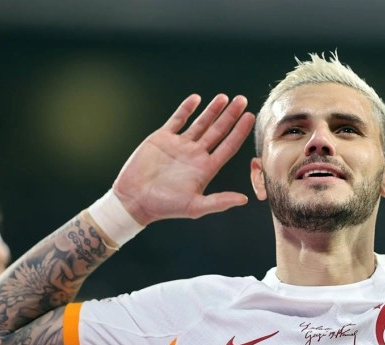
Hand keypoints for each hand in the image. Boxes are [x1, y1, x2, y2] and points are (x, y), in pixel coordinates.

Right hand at [112, 94, 255, 224]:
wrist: (134, 199)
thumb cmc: (164, 206)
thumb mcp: (195, 207)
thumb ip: (219, 201)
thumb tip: (244, 199)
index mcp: (206, 168)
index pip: (229, 146)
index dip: (240, 132)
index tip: (250, 117)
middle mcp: (195, 154)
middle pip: (218, 131)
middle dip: (230, 115)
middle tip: (242, 100)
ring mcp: (180, 145)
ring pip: (200, 123)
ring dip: (212, 110)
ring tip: (224, 97)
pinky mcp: (162, 139)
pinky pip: (177, 120)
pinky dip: (186, 109)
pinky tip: (196, 99)